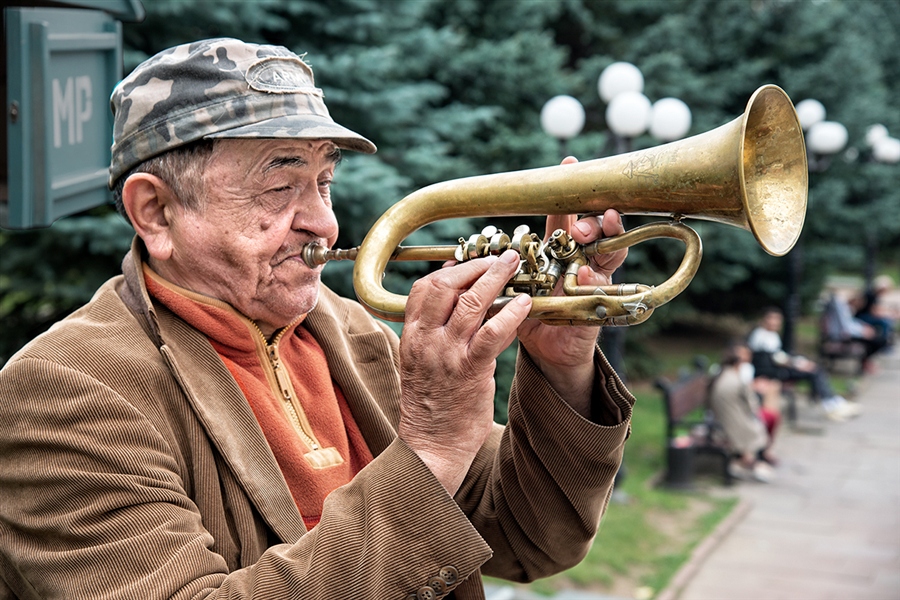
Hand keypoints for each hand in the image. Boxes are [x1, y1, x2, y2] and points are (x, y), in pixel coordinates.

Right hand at [398, 250, 530, 494]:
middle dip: (474, 265)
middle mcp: (425, 340)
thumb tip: (450, 307)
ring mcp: (447, 354)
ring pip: (471, 303)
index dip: (448, 269)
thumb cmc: (430, 407)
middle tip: (498, 257)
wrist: (430, 447)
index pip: (423, 288)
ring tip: (515, 265)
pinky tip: (525, 302)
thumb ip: (430, 335)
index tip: (468, 259)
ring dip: (495, 278)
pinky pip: (493, 333)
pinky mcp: (470, 370)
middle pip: (445, 286)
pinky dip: (510, 313)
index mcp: (411, 337)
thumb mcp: (419, 364)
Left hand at [516, 156, 627, 415]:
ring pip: (610, 250)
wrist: (547, 354)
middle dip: (590, 214)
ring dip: (603, 236)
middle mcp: (582, 260)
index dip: (569, 190)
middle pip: (595, 227)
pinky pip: (600, 288)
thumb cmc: (528, 316)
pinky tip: (586, 271)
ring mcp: (595, 282)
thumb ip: (495, 270)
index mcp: (559, 251)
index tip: (568, 163)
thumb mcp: (510, 288)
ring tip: (593, 227)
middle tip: (578, 215)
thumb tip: (462, 253)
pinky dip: (592, 278)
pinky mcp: (599, 305)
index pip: (565, 215)